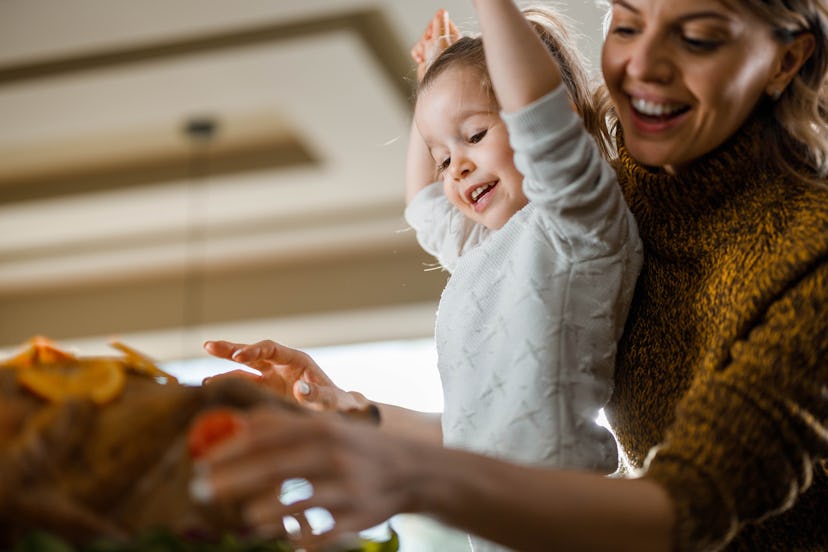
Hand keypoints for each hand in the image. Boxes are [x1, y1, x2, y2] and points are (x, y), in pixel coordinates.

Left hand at [192, 407, 420, 548]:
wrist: (411, 470)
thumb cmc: (356, 447)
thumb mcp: (327, 427)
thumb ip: (285, 425)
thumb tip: (239, 424)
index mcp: (322, 428)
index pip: (268, 436)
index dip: (231, 447)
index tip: (201, 459)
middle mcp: (333, 455)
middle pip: (274, 468)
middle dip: (232, 480)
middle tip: (200, 490)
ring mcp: (346, 488)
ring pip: (297, 502)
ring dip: (266, 510)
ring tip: (246, 517)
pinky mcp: (357, 517)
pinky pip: (320, 532)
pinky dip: (299, 537)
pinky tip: (282, 537)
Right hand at [202, 340, 365, 412]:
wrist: (338, 414)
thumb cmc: (338, 405)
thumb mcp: (332, 400)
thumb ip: (318, 394)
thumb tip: (301, 388)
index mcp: (297, 361)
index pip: (271, 350)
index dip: (254, 350)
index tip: (238, 356)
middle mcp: (281, 366)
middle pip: (253, 353)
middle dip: (231, 350)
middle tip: (209, 347)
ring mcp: (272, 378)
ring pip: (244, 369)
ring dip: (225, 370)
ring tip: (204, 381)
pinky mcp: (266, 391)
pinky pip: (245, 385)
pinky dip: (229, 385)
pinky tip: (211, 390)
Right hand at [411, 9, 460, 80]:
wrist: (439, 84)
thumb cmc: (445, 64)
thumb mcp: (441, 40)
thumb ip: (440, 25)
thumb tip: (442, 11)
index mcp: (453, 37)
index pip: (440, 21)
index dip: (433, 26)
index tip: (432, 34)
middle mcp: (445, 44)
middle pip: (430, 31)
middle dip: (426, 39)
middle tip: (429, 47)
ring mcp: (436, 53)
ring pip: (423, 41)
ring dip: (421, 48)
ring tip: (426, 57)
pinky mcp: (428, 61)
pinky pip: (418, 51)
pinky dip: (417, 54)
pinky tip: (421, 60)